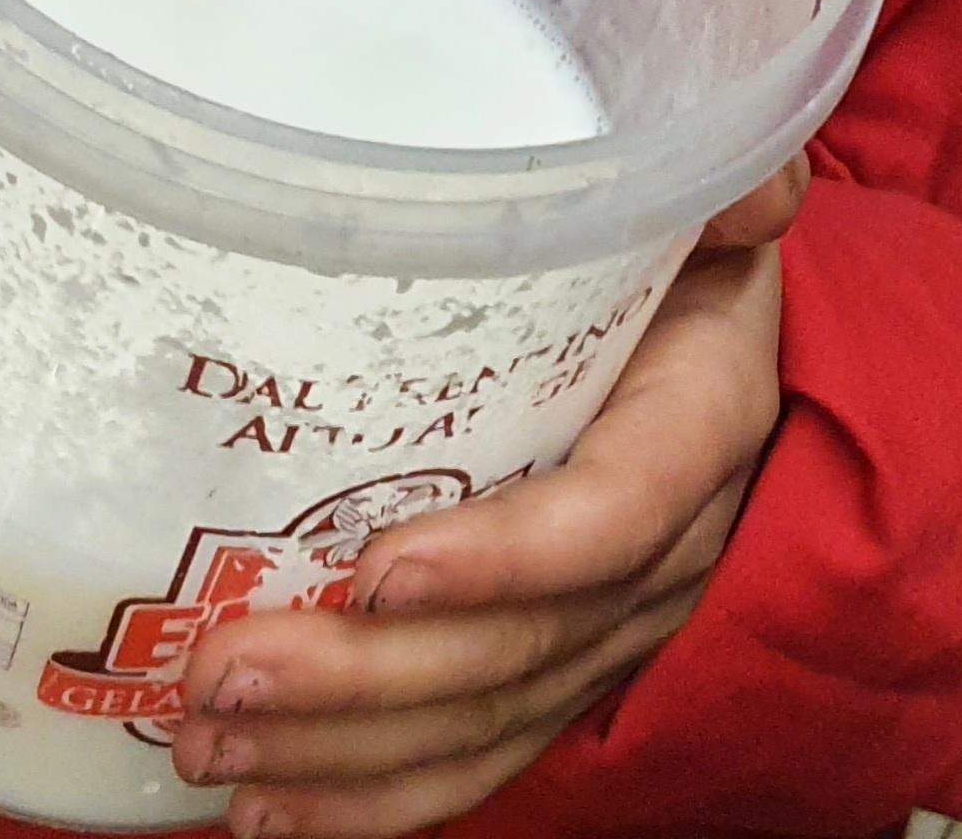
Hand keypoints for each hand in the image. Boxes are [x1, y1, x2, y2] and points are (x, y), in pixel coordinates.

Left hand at [172, 162, 805, 836]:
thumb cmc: (693, 249)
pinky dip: (374, 794)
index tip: (378, 567)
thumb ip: (733, 185)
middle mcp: (667, 547)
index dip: (505, 558)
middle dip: (366, 677)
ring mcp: (615, 623)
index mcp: (702, 418)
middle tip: (227, 669)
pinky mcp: (566, 660)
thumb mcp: (713, 201)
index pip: (615, 514)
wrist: (736, 330)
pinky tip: (267, 807)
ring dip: (343, 747)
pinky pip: (480, 753)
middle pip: (522, 642)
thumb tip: (754, 192)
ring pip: (486, 715)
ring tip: (206, 740)